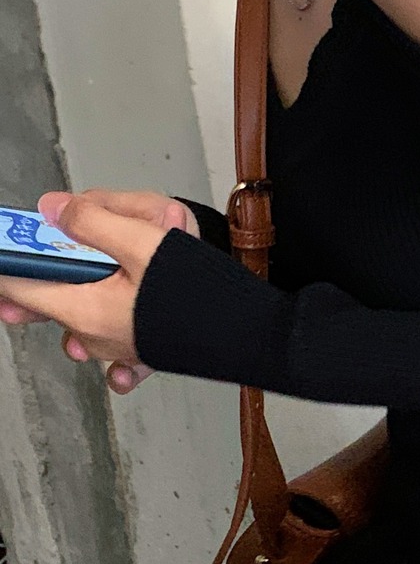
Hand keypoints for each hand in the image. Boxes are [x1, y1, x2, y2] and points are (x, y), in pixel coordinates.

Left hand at [0, 190, 197, 393]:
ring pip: (79, 324)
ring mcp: (120, 349)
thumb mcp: (144, 240)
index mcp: (86, 309)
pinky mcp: (144, 353)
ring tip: (82, 282)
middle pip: (47, 306)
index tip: (9, 246)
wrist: (252, 332)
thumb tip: (53, 209)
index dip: (10, 261)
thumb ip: (92, 220)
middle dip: (37, 283)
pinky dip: (105, 343)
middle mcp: (97, 336)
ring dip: (72, 304)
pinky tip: (106, 335)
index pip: (22, 284)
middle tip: (27, 266)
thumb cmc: (201, 295)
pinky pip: (112, 354)